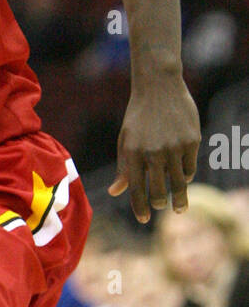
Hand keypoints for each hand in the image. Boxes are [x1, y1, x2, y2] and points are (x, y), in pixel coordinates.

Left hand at [108, 75, 200, 222]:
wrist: (159, 87)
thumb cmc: (138, 116)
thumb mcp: (125, 140)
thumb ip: (123, 167)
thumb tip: (115, 192)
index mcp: (133, 154)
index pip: (136, 189)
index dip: (140, 208)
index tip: (143, 219)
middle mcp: (154, 153)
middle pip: (159, 191)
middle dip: (159, 203)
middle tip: (160, 207)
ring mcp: (175, 147)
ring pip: (179, 183)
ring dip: (179, 199)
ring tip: (180, 208)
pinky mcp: (192, 141)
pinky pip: (190, 167)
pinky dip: (187, 176)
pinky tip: (184, 179)